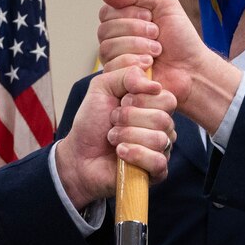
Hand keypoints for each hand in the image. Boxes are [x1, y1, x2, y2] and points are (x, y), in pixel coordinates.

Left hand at [54, 60, 178, 209]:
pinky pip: (158, 161)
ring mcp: (161, 149)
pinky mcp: (157, 171)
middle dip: (129, 118)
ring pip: (159, 139)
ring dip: (127, 136)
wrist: (79, 155)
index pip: (165, 97)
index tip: (120, 102)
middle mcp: (162, 126)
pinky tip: (120, 153)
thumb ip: (125, 72)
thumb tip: (153, 84)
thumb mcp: (102, 87)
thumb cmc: (93, 123)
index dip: (139, 99)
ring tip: (113, 139)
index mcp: (153, 105)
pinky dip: (134, 155)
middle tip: (113, 121)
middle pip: (162, 118)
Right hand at [97, 0, 242, 133]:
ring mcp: (116, 60)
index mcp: (124, 21)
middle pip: (105, 29)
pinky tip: (149, 64)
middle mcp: (116, 40)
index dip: (127, 13)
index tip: (149, 17)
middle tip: (156, 34)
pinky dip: (134, 61)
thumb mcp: (165, 6)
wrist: (192, 68)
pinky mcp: (119, 78)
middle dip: (135, 29)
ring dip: (137, 45)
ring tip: (156, 50)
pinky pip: (112, 65)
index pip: (106, 12)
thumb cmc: (182, 40)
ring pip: (107, 47)